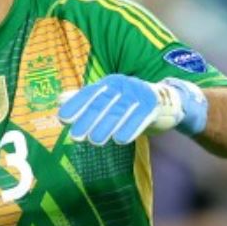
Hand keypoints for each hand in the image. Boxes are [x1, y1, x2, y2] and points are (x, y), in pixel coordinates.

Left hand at [57, 75, 206, 144]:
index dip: (76, 105)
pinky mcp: (154, 104)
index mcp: (110, 83)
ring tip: (96, 141)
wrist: (168, 102)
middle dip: (89, 120)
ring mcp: (139, 94)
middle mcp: (123, 85)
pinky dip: (131, 128)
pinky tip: (121, 140)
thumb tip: (59, 99)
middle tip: (76, 136)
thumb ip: (86, 100)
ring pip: (120, 112)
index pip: (90, 94)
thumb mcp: (109, 101)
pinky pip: (141, 117)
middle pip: (103, 104)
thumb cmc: (133, 104)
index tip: (63, 118)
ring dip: (107, 127)